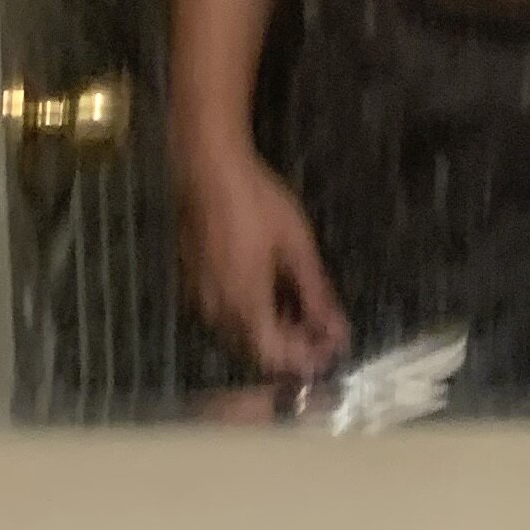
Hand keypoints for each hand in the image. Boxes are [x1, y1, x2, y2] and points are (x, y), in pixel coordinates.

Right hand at [178, 139, 347, 380]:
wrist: (208, 169)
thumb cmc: (257, 202)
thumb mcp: (297, 247)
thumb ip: (316, 294)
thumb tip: (336, 330)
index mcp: (244, 304)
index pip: (274, 358)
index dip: (305, 360)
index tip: (331, 347)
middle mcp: (217, 310)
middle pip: (255, 351)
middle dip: (292, 346)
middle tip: (322, 326)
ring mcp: (200, 297)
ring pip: (239, 335)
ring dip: (272, 331)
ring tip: (302, 307)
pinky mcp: (193, 282)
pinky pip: (224, 315)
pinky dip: (252, 315)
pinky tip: (272, 292)